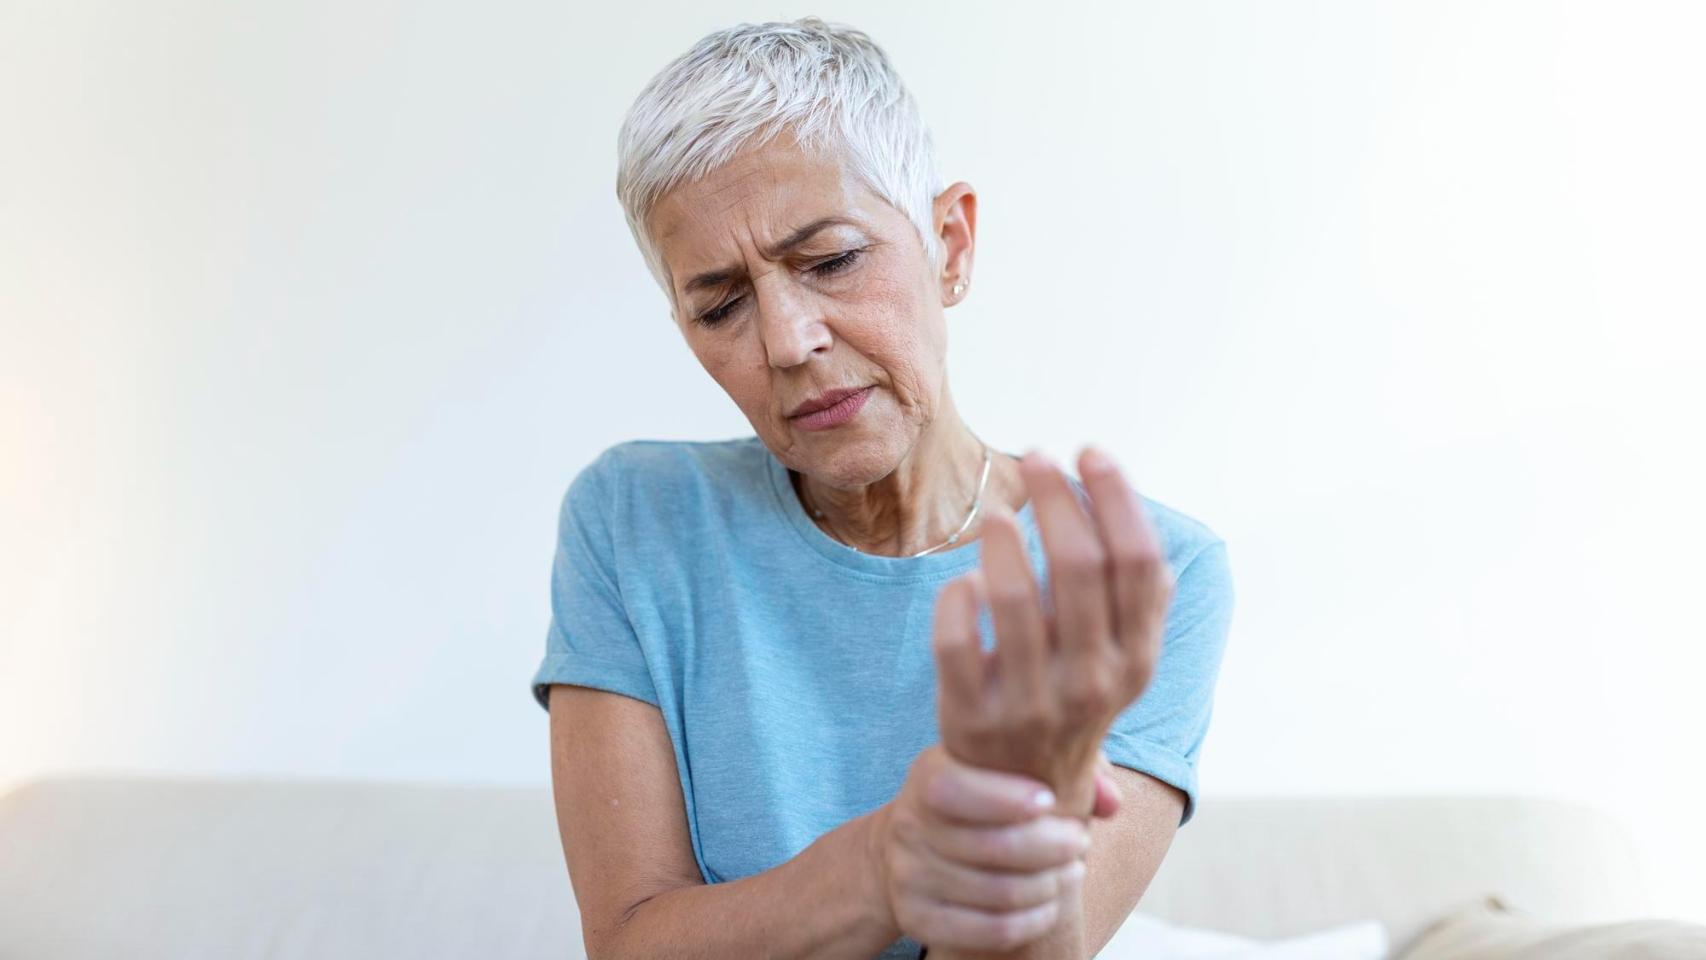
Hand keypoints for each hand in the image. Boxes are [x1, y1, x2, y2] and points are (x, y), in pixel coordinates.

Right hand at [868, 744, 1092, 951]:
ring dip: (1050, 885)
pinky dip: (1033, 920)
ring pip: (999, 892)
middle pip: (991, 846)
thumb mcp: (1009, 766)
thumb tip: (1110, 802)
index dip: (1005, 798)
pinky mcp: (917, 918)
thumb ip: (1068, 766)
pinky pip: (991, 929)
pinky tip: (1052, 904)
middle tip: (1080, 840)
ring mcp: (909, 877)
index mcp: (926, 777)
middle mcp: (908, 826)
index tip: (1049, 801)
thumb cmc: (983, 796)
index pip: (953, 789)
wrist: (917, 844)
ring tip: (1072, 870)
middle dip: (1051, 846)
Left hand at [933, 447, 1172, 816]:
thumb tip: (1126, 504)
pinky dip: (957, 596)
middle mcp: (1093, 681)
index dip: (1115, 497)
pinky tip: (964, 578)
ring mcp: (1032, 701)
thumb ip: (1133, 595)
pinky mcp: (972, 715)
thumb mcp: (1120, 661)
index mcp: (1136, 659)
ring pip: (1015, 599)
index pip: (1138, 562)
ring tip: (997, 511)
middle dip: (1056, 498)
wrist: (1022, 797)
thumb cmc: (1072, 701)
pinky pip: (957, 639)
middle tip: (1035, 458)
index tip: (1089, 453)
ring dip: (1003, 541)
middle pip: (1080, 566)